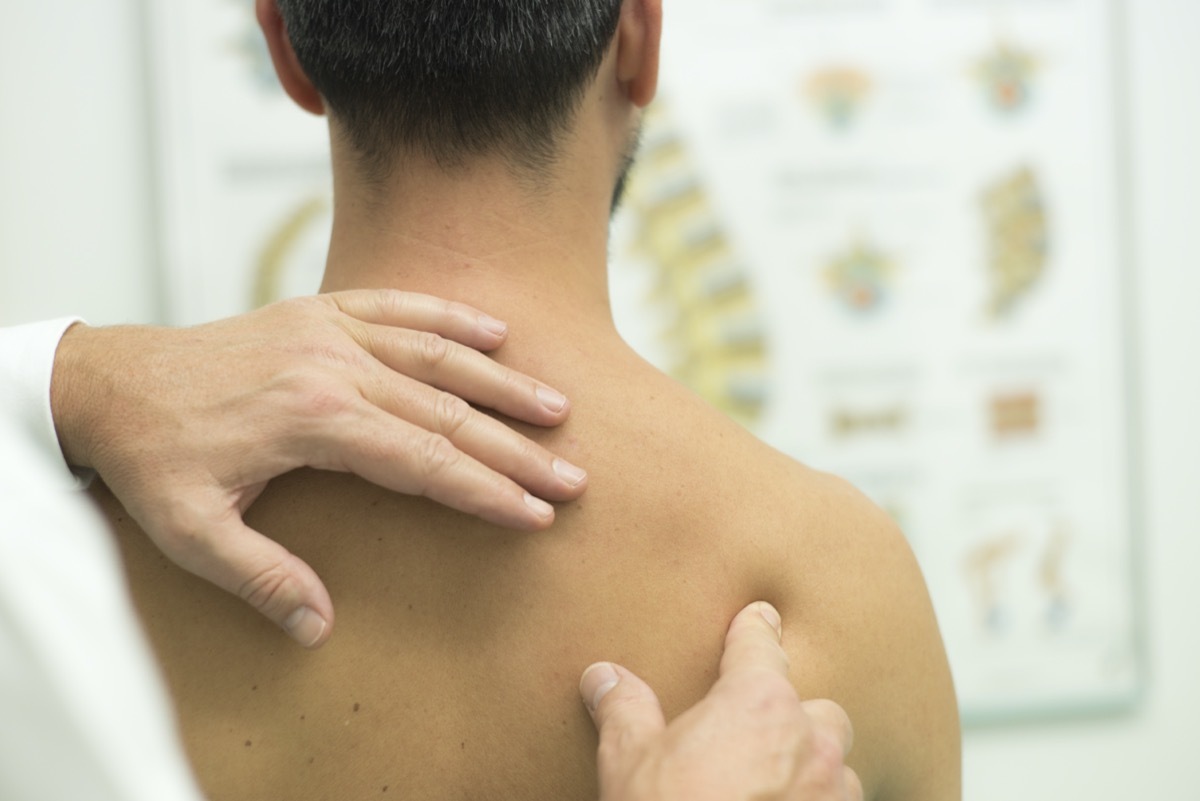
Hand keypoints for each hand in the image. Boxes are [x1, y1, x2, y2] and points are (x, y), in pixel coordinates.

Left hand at [52, 291, 587, 646]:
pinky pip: (399, 305)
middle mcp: (335, 368)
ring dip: (501, 383)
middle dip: (515, 450)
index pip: (424, 461)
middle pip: (447, 412)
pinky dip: (450, 317)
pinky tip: (495, 331)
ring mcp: (330, 332)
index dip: (485, 492)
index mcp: (314, 421)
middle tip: (571, 477)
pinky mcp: (320, 311)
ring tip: (556, 407)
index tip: (535, 513)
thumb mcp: (191, 533)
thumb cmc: (155, 459)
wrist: (112, 383)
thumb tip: (318, 626)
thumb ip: (260, 577)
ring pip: (437, 356)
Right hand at [580, 602, 862, 800]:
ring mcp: (833, 794)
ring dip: (814, 770)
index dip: (758, 628)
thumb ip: (623, 710)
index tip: (762, 616)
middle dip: (796, 718)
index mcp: (757, 705)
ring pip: (840, 767)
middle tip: (761, 734)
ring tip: (780, 783)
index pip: (760, 647)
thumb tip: (602, 677)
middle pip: (820, 710)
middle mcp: (809, 743)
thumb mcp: (628, 763)